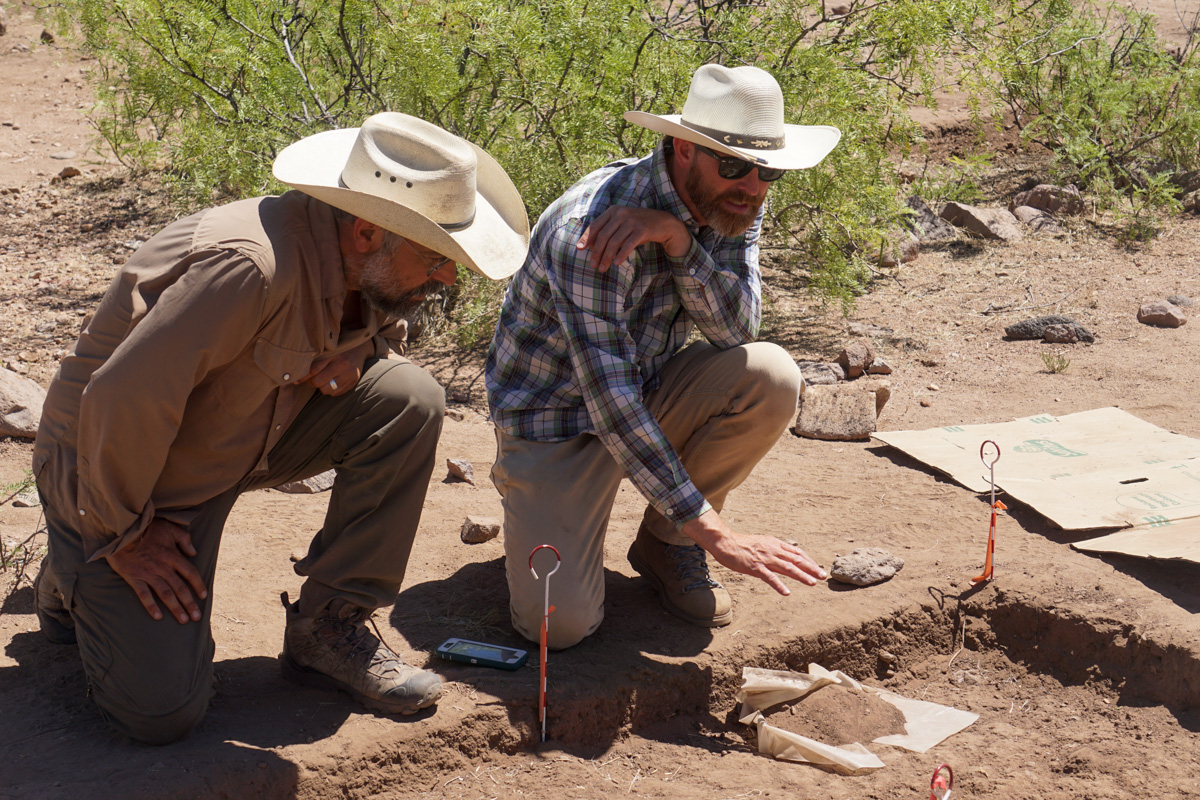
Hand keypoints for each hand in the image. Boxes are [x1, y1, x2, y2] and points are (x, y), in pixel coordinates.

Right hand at [105, 518, 207, 622]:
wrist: (122, 529)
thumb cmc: (147, 528)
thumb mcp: (170, 528)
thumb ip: (184, 539)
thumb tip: (194, 552)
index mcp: (172, 555)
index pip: (190, 573)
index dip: (198, 584)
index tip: (204, 595)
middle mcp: (163, 567)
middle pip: (180, 588)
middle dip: (190, 603)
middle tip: (197, 617)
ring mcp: (148, 573)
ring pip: (165, 594)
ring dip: (175, 608)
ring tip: (183, 620)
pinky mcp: (133, 577)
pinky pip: (144, 594)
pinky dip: (151, 606)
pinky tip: (157, 617)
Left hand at [298, 340, 372, 395]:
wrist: (359, 349)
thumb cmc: (338, 349)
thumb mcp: (327, 350)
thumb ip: (314, 359)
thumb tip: (295, 374)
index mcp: (333, 355)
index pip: (313, 370)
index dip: (302, 377)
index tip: (295, 380)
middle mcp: (342, 365)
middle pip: (318, 382)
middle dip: (312, 383)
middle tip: (312, 379)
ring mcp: (349, 375)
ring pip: (327, 390)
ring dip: (322, 387)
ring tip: (323, 381)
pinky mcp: (354, 382)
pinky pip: (336, 393)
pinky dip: (331, 390)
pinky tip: (332, 382)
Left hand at [576, 206, 691, 270]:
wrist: (663, 222)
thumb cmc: (638, 226)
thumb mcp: (622, 225)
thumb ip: (608, 232)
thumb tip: (590, 246)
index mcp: (613, 211)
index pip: (595, 225)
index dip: (586, 238)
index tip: (579, 249)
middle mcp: (621, 213)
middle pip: (603, 236)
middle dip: (596, 252)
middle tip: (592, 265)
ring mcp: (632, 221)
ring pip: (614, 242)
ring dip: (607, 257)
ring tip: (602, 268)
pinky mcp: (642, 229)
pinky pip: (628, 244)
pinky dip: (621, 255)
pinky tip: (617, 263)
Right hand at [682, 509, 826, 595]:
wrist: (725, 542)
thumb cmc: (742, 544)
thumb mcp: (762, 543)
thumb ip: (774, 550)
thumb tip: (786, 558)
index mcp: (775, 544)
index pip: (796, 552)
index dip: (809, 560)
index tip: (817, 568)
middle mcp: (773, 550)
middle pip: (796, 560)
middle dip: (811, 568)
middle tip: (823, 576)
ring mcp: (765, 559)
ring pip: (787, 568)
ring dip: (801, 576)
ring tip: (812, 583)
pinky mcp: (755, 567)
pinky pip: (769, 577)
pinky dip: (779, 585)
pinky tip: (787, 592)